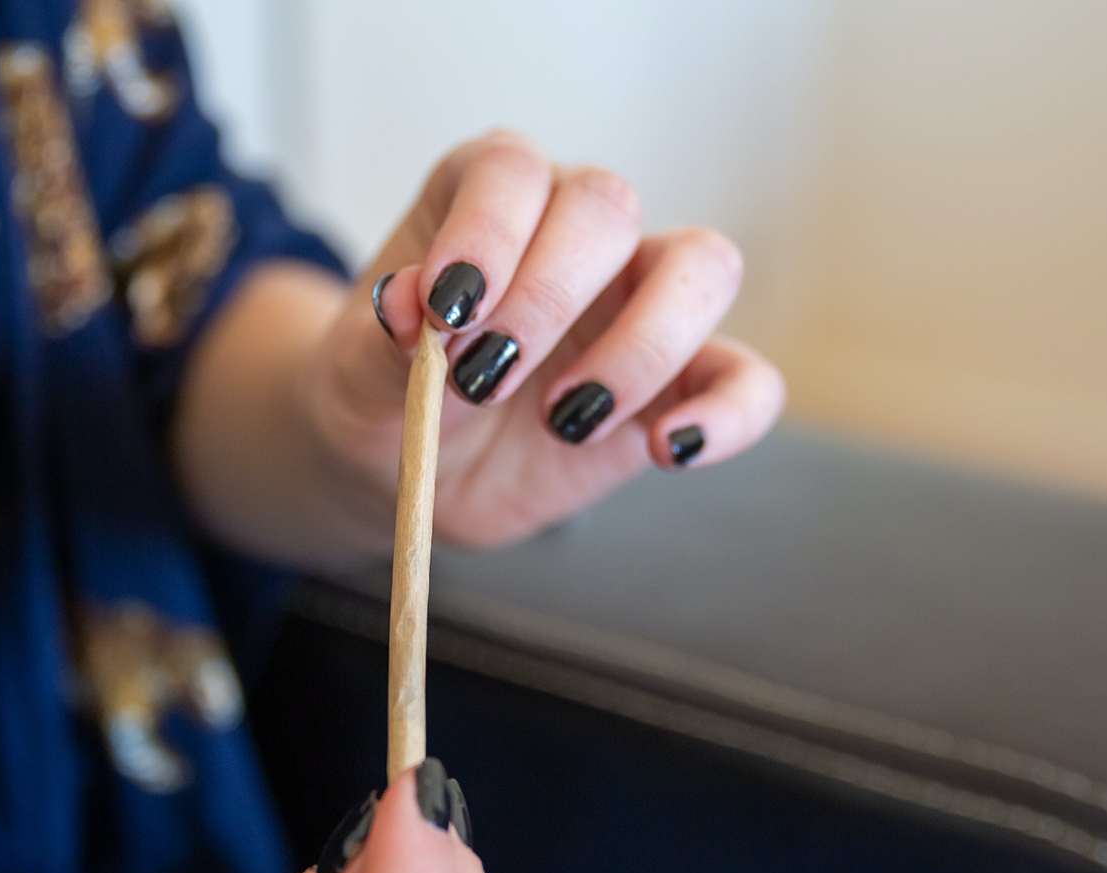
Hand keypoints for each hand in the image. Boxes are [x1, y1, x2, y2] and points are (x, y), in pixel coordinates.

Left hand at [305, 131, 785, 548]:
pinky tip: (667, 450)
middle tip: (485, 376)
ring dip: (642, 345)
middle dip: (548, 295)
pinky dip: (728, 414)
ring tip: (565, 419)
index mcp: (488, 196)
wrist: (411, 468)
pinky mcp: (682, 382)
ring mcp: (641, 300)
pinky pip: (748, 380)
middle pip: (609, 207)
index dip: (488, 231)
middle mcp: (575, 230)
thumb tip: (409, 303)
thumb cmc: (384, 394)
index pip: (513, 170)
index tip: (448, 308)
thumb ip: (383, 340)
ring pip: (703, 267)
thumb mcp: (358, 375)